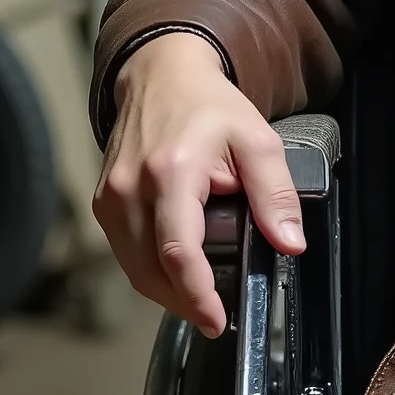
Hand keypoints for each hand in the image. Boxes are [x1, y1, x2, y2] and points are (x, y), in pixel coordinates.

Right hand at [94, 31, 303, 337]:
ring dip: (166, 293)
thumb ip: (276, 194)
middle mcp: (131, 188)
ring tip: (200, 299)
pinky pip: (125, 254)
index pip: (177, 251)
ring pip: (134, 269)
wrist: (161, 75)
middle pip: (151, 270)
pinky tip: (177, 274)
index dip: (196, 295)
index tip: (216, 319)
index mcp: (171, 172)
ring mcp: (111, 197)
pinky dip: (150, 272)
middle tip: (215, 317)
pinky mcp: (105, 203)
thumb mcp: (258, 141)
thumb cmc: (208, 107)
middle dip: (184, 303)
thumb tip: (290, 243)